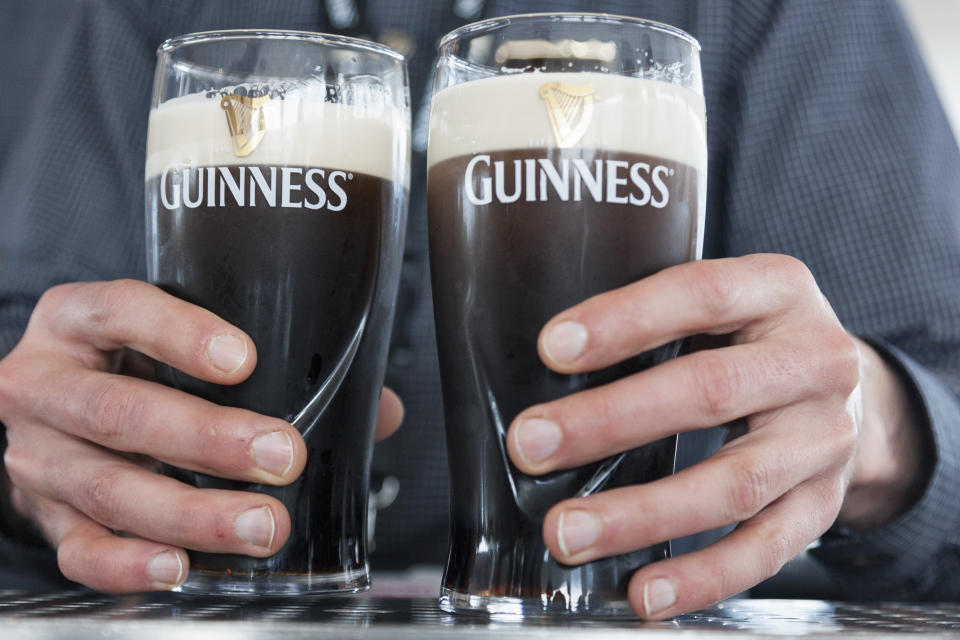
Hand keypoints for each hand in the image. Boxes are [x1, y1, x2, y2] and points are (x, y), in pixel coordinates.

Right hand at [0, 279, 402, 592]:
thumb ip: (274, 365)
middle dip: (207, 439)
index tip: (243, 359)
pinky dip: (129, 563)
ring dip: (190, 513)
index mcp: (80, 320)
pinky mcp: (45, 515)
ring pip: (108, 487)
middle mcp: (49, 383)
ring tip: (258, 525)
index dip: (178, 334)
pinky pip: (80, 547)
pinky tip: (179, 567)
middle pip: (120, 411)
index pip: (121, 310)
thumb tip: (378, 409)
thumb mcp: (181, 345)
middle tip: (280, 456)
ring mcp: (40, 454)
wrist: (56, 411)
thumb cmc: (133, 368)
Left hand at [505, 254, 926, 618]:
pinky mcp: (824, 503)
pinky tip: (644, 592)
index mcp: (778, 290)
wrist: (843, 386)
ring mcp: (826, 438)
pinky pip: (765, 549)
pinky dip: (701, 576)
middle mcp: (815, 361)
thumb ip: (655, 319)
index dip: (625, 322)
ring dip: (641, 514)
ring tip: (569, 532)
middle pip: (710, 391)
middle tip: (532, 446)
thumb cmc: (749, 338)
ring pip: (733, 484)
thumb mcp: (722, 303)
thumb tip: (550, 363)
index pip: (700, 295)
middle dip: (609, 422)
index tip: (553, 349)